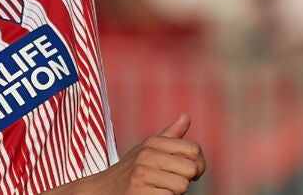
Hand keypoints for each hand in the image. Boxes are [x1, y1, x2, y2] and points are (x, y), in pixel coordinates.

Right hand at [80, 114, 205, 193]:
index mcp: (153, 142)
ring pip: (181, 186)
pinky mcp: (137, 193)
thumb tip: (186, 116)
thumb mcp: (148, 149)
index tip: (190, 173)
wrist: (103, 189)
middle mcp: (147, 154)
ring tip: (159, 189)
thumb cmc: (132, 169)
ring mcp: (141, 173)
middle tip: (172, 182)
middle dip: (186, 180)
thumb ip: (170, 135)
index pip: (194, 149)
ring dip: (174, 193)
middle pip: (191, 169)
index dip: (199, 164)